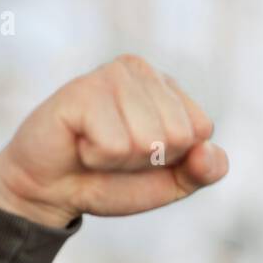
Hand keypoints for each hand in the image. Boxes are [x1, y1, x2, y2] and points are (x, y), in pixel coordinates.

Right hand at [0, 54, 227, 227]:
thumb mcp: (171, 183)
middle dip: (148, 159)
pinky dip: (98, 158)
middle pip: (178, 134)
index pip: (201, 129)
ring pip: (148, 140)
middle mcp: (142, 71)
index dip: (176, 159)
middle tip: (116, 152)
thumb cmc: (113, 180)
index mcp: (168, 88)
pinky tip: (80, 143)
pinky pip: (115, 145)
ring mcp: (111, 75)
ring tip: (97, 147)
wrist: (54, 191)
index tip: (144, 156)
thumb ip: (204, 171)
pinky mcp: (82, 90)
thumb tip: (208, 152)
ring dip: (121, 160)